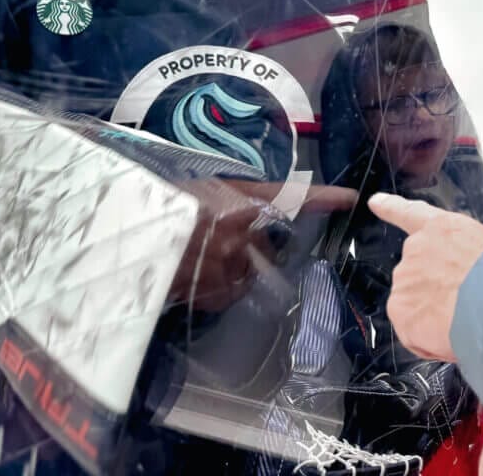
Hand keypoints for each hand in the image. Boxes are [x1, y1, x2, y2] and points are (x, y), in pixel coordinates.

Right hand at [174, 179, 356, 311]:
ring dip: (238, 269)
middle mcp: (242, 232)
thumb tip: (259, 209)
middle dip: (258, 247)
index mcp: (240, 201)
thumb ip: (238, 197)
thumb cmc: (166, 206)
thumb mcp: (205, 189)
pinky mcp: (217, 291)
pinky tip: (199, 276)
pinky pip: (232, 292)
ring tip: (205, 259)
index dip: (323, 198)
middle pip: (271, 246)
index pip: (291, 196)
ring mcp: (230, 264)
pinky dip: (221, 288)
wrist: (132, 235)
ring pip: (251, 272)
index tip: (350, 198)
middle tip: (226, 241)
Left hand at [368, 192, 482, 361]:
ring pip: (414, 305)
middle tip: (463, 306)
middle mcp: (416, 248)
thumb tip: (465, 278)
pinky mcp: (400, 309)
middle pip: (417, 274)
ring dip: (433, 317)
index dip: (391, 207)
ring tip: (463, 321)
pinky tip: (451, 337)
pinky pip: (412, 331)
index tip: (375, 202)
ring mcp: (405, 278)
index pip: (411, 213)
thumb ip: (465, 256)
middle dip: (434, 292)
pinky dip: (427, 340)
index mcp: (442, 228)